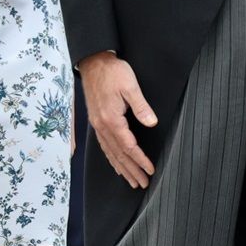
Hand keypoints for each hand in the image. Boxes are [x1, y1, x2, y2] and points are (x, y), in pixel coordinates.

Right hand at [79, 51, 158, 188]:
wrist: (93, 62)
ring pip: (110, 153)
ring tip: (131, 180)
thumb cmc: (112, 72)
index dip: (140, 160)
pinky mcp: (96, 121)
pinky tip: (115, 164)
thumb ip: (141, 106)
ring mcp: (97, 125)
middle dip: (131, 170)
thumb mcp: (130, 86)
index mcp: (111, 119)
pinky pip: (103, 146)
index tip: (150, 170)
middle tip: (142, 184)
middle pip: (118, 155)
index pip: (128, 146)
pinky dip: (111, 158)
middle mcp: (102, 126)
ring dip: (121, 168)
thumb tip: (152, 123)